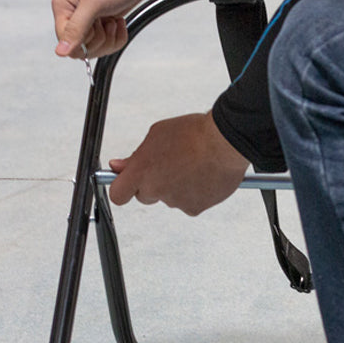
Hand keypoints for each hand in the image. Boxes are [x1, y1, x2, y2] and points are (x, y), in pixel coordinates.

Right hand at [52, 0, 159, 58]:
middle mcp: (73, 14)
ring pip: (96, 48)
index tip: (96, 27)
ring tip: (113, 20)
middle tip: (106, 21)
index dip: (83, 41)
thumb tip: (60, 51)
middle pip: (81, 48)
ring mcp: (89, 20)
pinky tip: (119, 22)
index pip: (65, 41)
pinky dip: (118, 36)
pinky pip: (108, 44)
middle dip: (100, 39)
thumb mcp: (94, 3)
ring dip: (110, 38)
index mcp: (64, 6)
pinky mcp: (103, 23)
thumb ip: (76, 28)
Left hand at [108, 112, 249, 215]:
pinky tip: (204, 175)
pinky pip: (190, 203)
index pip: (118, 194)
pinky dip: (195, 193)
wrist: (225, 142)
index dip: (122, 189)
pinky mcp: (194, 208)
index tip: (127, 182)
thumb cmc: (193, 133)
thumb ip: (135, 156)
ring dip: (177, 186)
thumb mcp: (157, 135)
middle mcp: (156, 190)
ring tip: (193, 166)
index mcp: (142, 171)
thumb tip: (117, 166)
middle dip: (153, 184)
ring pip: (170, 198)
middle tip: (170, 167)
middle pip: (145, 196)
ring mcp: (175, 202)